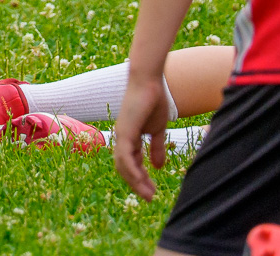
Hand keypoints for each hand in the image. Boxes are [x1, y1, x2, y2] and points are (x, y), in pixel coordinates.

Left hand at [112, 71, 174, 199]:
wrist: (150, 82)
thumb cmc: (154, 101)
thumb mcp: (157, 130)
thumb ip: (156, 148)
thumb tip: (158, 167)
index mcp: (129, 138)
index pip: (132, 164)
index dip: (141, 178)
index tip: (152, 191)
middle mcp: (122, 138)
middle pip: (125, 168)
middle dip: (137, 184)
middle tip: (150, 197)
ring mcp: (121, 135)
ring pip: (123, 166)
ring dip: (135, 182)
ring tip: (148, 194)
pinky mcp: (124, 132)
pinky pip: (125, 157)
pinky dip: (132, 170)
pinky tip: (141, 181)